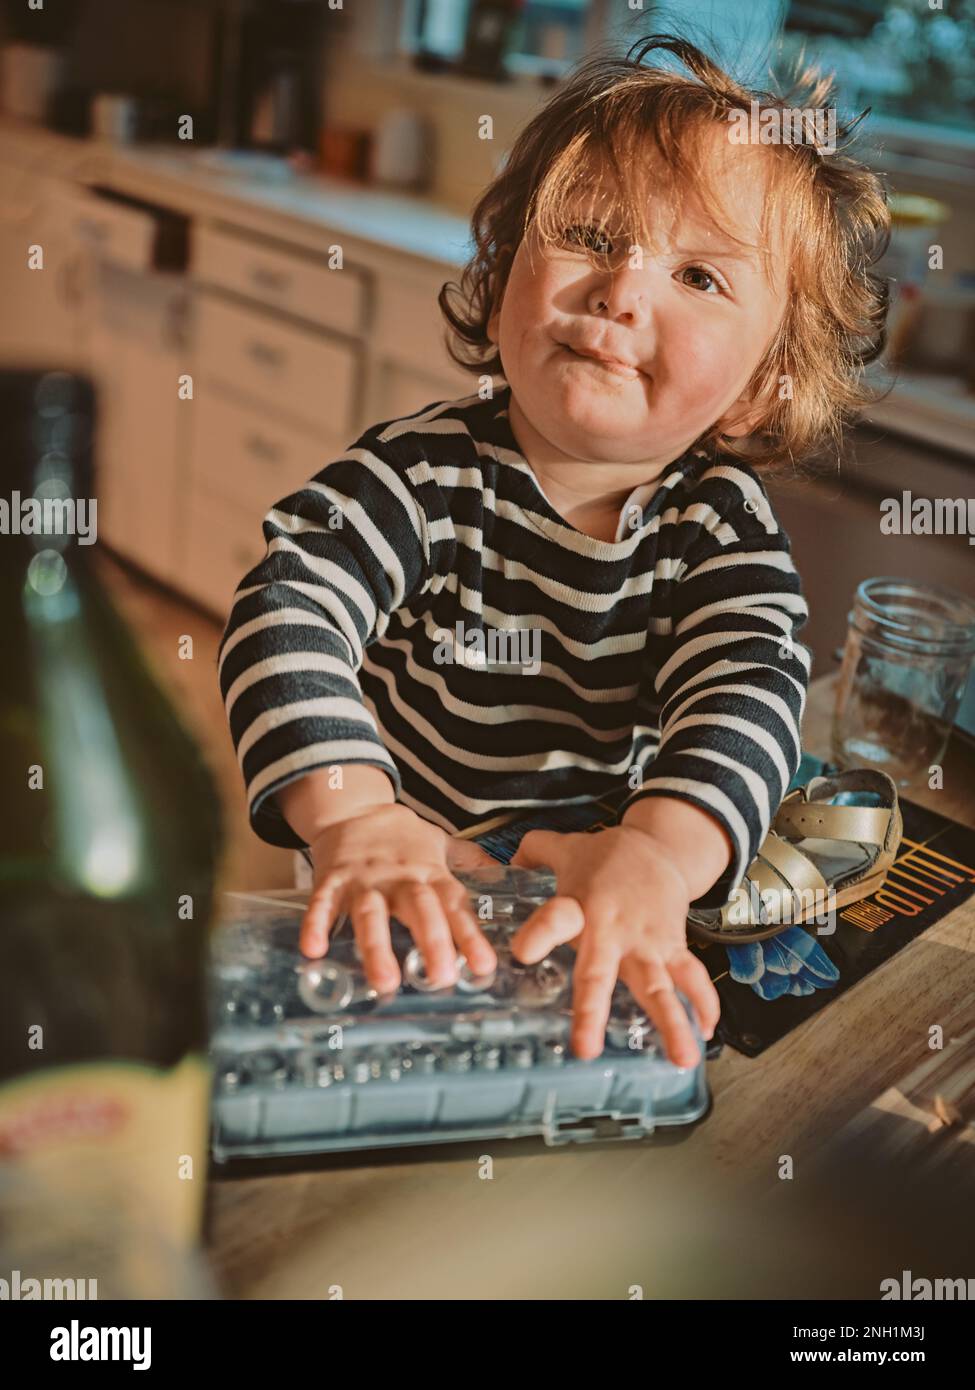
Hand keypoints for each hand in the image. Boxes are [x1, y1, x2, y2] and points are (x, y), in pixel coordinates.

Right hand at [299, 803, 497, 990]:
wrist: (354, 807)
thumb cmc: (401, 836)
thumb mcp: (440, 843)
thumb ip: (469, 860)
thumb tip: (502, 871)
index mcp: (429, 873)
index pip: (454, 905)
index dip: (470, 936)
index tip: (483, 966)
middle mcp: (400, 878)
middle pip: (418, 909)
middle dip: (431, 942)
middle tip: (440, 978)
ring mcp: (364, 879)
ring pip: (372, 913)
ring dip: (377, 946)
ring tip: (385, 981)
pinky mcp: (331, 879)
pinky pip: (323, 903)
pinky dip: (316, 925)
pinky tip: (314, 949)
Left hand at [511, 826, 719, 1066]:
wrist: (661, 845)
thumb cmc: (607, 855)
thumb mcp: (567, 847)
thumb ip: (534, 853)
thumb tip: (506, 860)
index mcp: (579, 906)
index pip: (555, 919)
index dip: (538, 935)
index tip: (522, 953)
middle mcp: (611, 931)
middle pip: (599, 973)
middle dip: (592, 1011)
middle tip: (586, 1049)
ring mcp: (645, 942)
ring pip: (657, 985)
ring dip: (669, 1021)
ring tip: (680, 1056)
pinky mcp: (672, 945)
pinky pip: (690, 976)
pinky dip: (700, 1003)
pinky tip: (703, 1032)